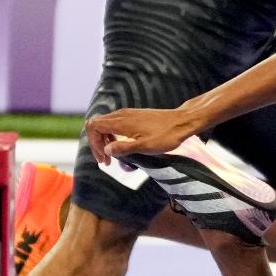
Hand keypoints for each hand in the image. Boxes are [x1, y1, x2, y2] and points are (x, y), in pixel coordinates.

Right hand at [84, 105, 205, 164]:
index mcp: (121, 122)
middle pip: (97, 125)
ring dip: (105, 141)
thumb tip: (106, 150)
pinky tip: (122, 147)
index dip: (93, 143)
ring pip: (106, 125)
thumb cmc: (166, 136)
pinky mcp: (134, 116)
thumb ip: (123, 147)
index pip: (93, 126)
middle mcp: (122, 115)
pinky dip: (113, 136)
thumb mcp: (144, 146)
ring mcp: (128, 114)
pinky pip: (116, 124)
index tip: (103, 158)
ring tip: (112, 157)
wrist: (182, 122)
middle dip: (97, 144)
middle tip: (106, 161)